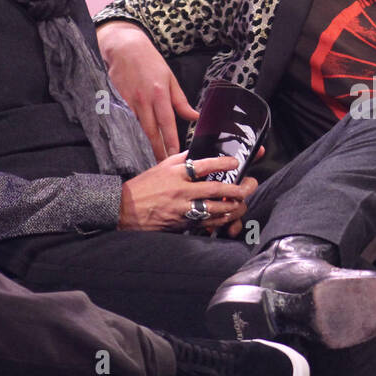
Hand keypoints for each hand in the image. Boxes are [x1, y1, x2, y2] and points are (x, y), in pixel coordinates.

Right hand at [98, 20, 196, 160]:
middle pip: (151, 132)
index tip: (176, 156)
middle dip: (157, 150)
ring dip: (144, 145)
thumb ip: (181, 101)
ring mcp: (128, 102)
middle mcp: (144, 101)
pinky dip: (131, 134)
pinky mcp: (117, 102)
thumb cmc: (150, 62)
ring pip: (137, 129)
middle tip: (163, 166)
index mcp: (160, 94)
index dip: (171, 141)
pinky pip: (126, 122)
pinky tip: (133, 145)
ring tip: (150, 160)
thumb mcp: (170, 79)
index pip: (167, 124)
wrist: (124, 48)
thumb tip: (195, 116)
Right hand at [118, 153, 254, 231]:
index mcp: (176, 173)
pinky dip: (221, 219)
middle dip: (238, 188)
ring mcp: (183, 209)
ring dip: (233, 206)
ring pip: (216, 209)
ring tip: (242, 201)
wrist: (125, 210)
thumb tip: (197, 152)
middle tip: (250, 184)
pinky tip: (229, 215)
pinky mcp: (183, 223)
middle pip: (216, 190)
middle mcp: (181, 190)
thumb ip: (181, 159)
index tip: (236, 162)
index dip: (224, 163)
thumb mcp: (161, 167)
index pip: (205, 165)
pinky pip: (207, 222)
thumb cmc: (144, 187)